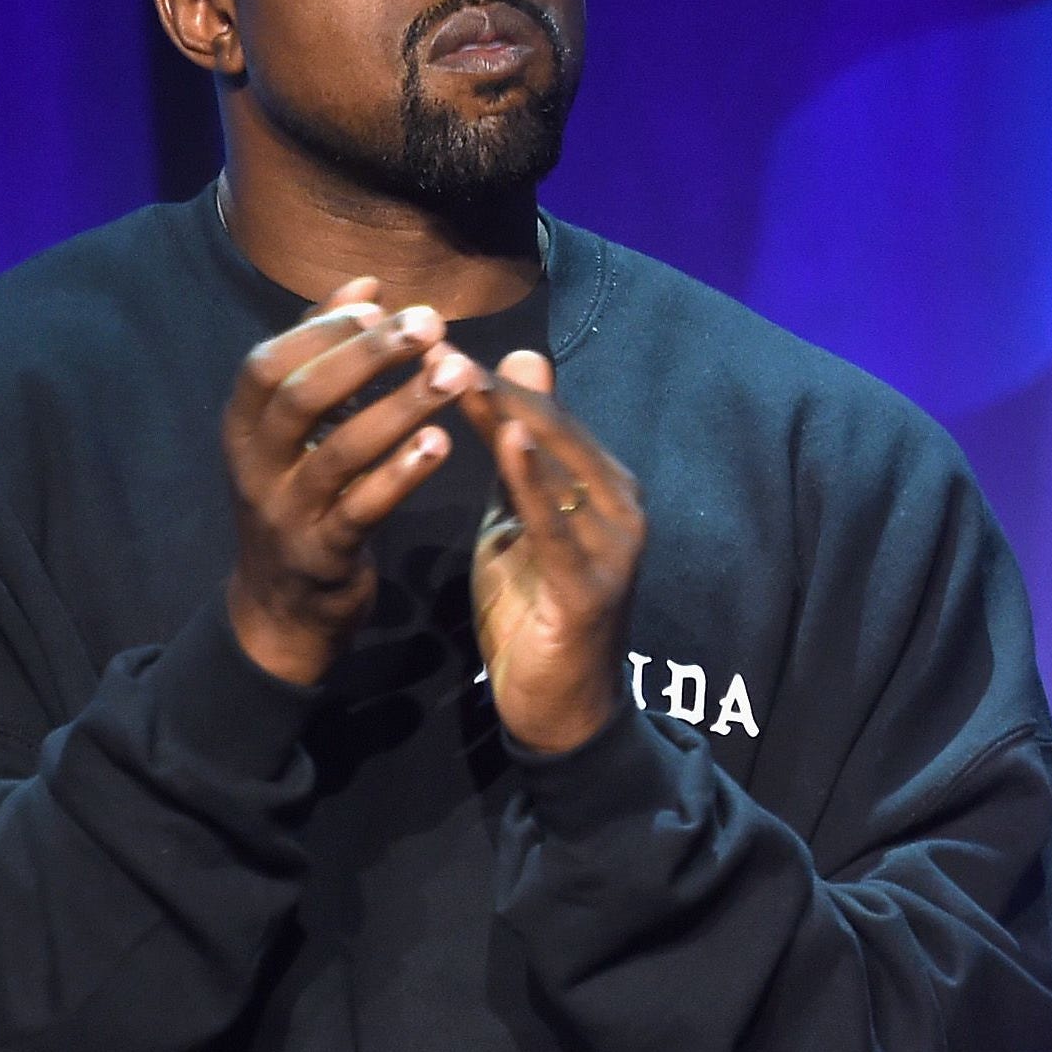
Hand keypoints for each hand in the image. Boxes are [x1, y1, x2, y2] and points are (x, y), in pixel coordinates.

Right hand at [224, 278, 484, 685]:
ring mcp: (285, 514)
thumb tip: (366, 284)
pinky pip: (361, 509)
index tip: (378, 301)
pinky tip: (441, 442)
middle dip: (367, 355)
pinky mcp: (323, 555)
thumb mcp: (297, 432)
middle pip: (302, 398)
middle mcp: (255, 468)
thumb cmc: (301, 498)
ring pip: (339, 452)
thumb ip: (325, 355)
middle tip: (431, 324)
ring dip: (400, 406)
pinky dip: (401, 474)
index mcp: (245, 429)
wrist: (282, 610)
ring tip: (455, 372)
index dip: (320, 329)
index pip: (267, 364)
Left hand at [458, 353, 645, 753]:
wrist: (558, 708)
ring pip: (559, 466)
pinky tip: (509, 441)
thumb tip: (519, 371)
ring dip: (507, 416)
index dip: (491, 378)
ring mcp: (614, 545)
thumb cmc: (535, 609)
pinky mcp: (595, 586)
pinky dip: (536, 481)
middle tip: (435, 344)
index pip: (544, 416)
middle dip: (493, 386)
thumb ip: (518, 457)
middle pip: (552, 431)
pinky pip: (561, 525)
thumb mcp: (519, 521)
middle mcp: (619, 505)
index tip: (432, 343)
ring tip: (459, 374)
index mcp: (602, 486)